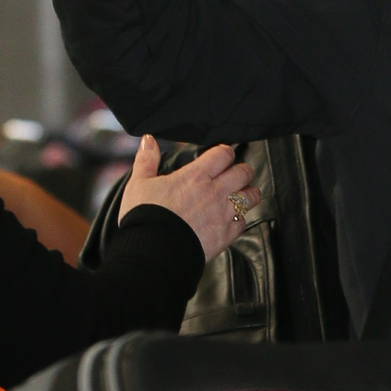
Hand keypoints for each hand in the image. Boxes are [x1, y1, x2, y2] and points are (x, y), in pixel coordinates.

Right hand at [119, 136, 255, 260]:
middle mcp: (215, 192)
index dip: (224, 153)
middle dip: (242, 171)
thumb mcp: (139, 183)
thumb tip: (149, 140)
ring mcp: (223, 214)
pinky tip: (233, 220)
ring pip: (251, 196)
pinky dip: (240, 220)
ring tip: (242, 194)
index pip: (224, 154)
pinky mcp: (225, 235)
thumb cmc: (145, 216)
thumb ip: (146, 160)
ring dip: (248, 193)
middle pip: (244, 172)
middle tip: (236, 174)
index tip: (221, 157)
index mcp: (196, 176)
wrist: (153, 250)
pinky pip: (244, 222)